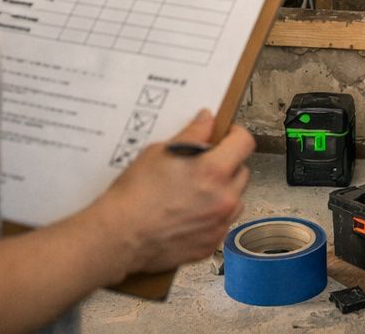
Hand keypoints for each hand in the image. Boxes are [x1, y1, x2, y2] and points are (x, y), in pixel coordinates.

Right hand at [95, 110, 254, 275]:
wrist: (119, 237)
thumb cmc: (134, 195)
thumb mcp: (160, 152)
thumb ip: (192, 134)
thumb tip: (207, 120)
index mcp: (213, 171)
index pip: (245, 142)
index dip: (235, 135)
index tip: (225, 136)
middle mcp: (223, 199)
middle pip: (242, 171)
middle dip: (228, 165)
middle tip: (204, 166)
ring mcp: (219, 224)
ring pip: (236, 199)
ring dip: (223, 192)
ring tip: (195, 193)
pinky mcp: (211, 244)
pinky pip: (222, 223)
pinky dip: (213, 217)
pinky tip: (189, 214)